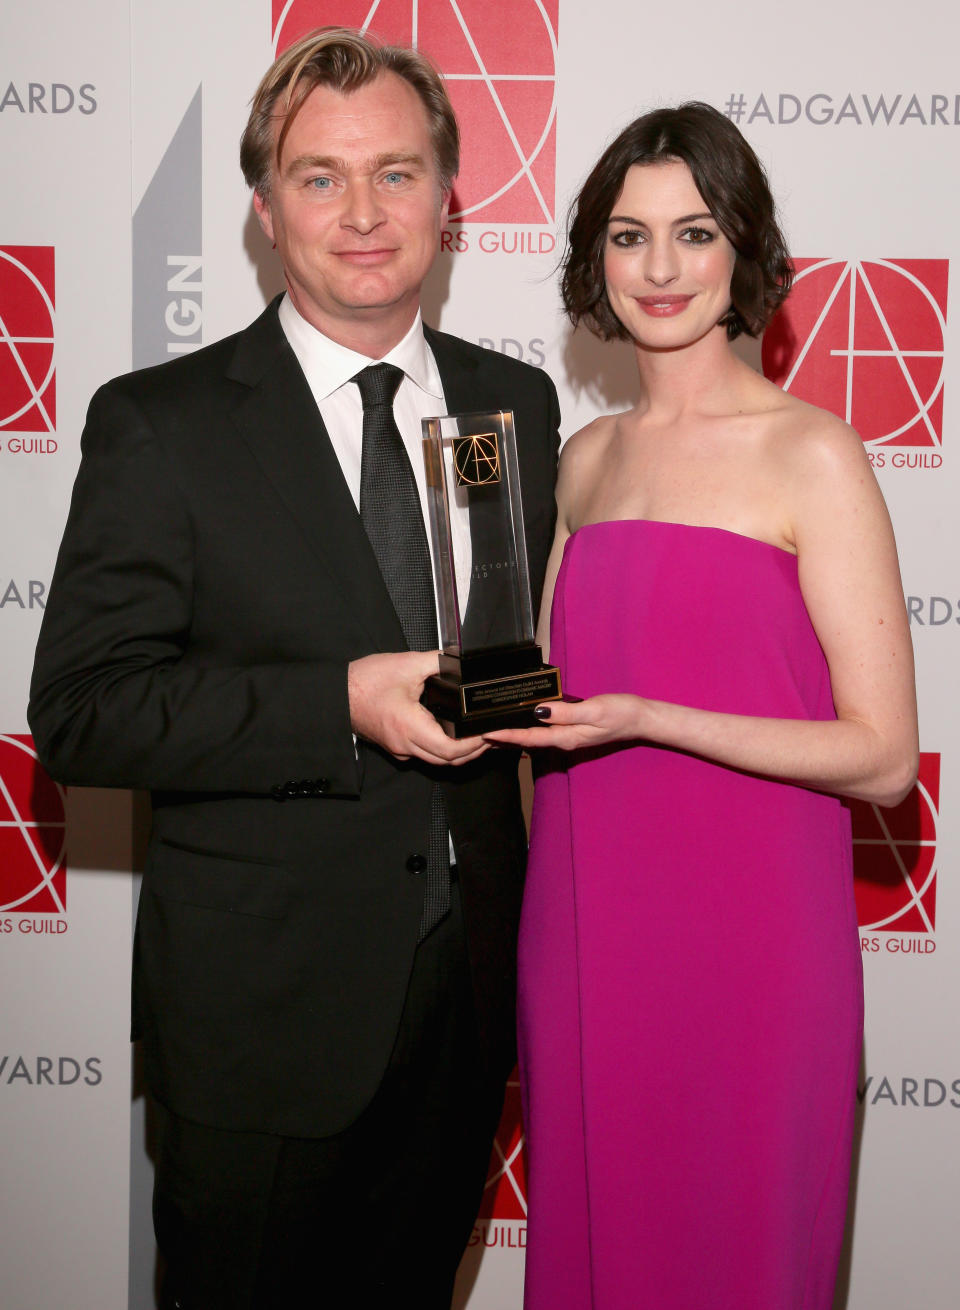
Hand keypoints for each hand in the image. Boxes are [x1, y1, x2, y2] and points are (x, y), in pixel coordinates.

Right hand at [348, 651, 487, 765]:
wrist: (336, 693)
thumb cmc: (364, 682)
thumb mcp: (407, 664)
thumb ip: (439, 661)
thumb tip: (461, 660)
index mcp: (410, 727)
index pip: (451, 750)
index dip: (475, 744)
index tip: (489, 731)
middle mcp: (405, 745)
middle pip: (448, 761)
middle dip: (473, 751)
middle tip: (490, 734)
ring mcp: (399, 749)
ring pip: (436, 760)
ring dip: (459, 752)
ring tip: (477, 735)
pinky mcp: (395, 746)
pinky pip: (424, 754)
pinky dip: (442, 748)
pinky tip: (452, 733)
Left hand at [483, 694, 643, 751]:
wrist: (641, 718)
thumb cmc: (621, 713)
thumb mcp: (594, 711)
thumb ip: (566, 713)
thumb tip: (538, 712)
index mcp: (566, 738)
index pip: (528, 739)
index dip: (506, 736)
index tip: (486, 733)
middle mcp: (564, 740)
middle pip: (527, 741)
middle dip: (504, 738)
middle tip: (480, 731)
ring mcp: (568, 737)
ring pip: (534, 737)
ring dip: (514, 733)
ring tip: (494, 727)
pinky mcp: (572, 730)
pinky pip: (545, 731)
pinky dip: (529, 727)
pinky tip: (522, 720)